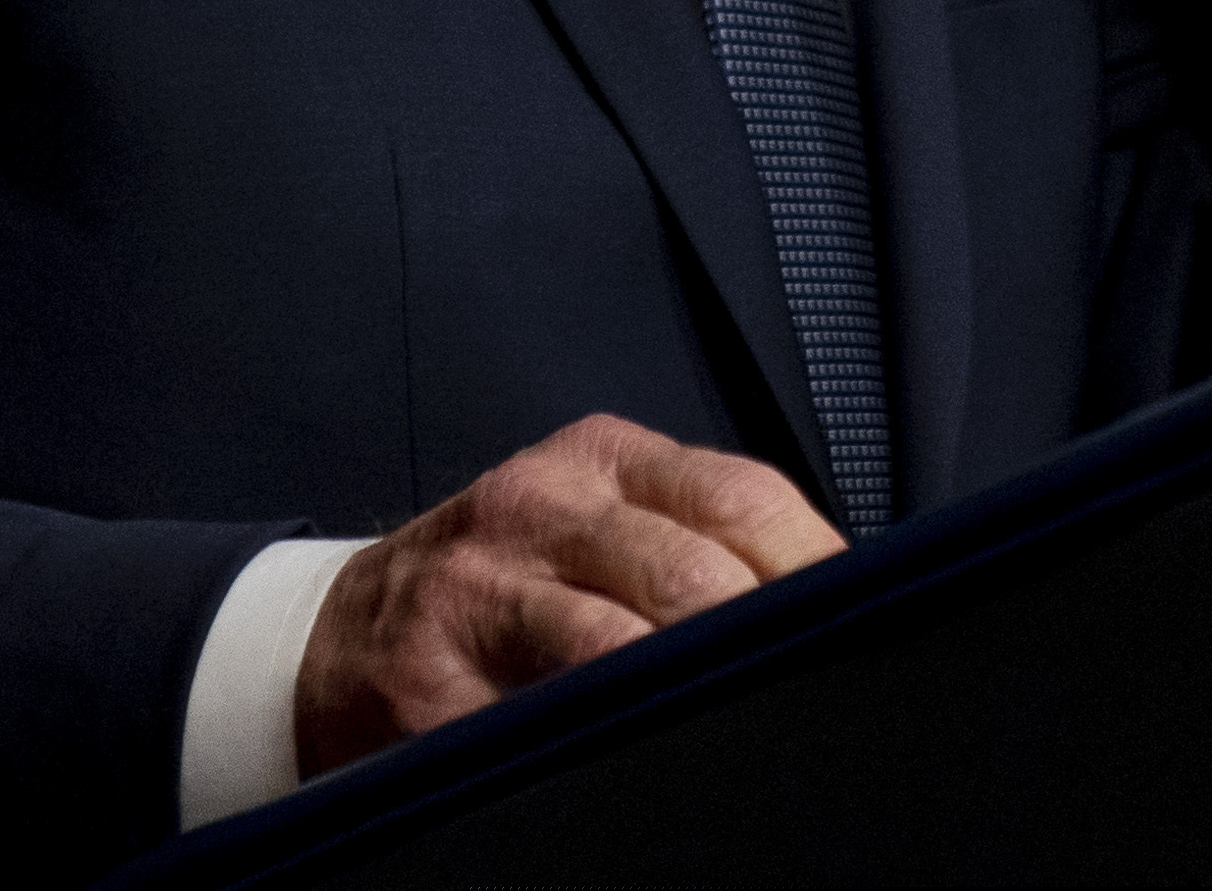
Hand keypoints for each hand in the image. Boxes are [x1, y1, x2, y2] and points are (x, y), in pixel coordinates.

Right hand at [291, 414, 842, 778]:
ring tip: (748, 721)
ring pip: (620, 644)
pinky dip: (607, 739)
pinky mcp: (435, 681)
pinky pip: (544, 720)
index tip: (869, 623)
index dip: (817, 568)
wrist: (341, 638)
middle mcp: (539, 507)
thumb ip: (698, 543)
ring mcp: (481, 591)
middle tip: (820, 687)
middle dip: (769, 637)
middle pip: (693, 569)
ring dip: (695, 688)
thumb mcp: (591, 524)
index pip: (742, 497)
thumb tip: (839, 603)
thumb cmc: (497, 584)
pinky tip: (647, 750)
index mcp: (599, 461)